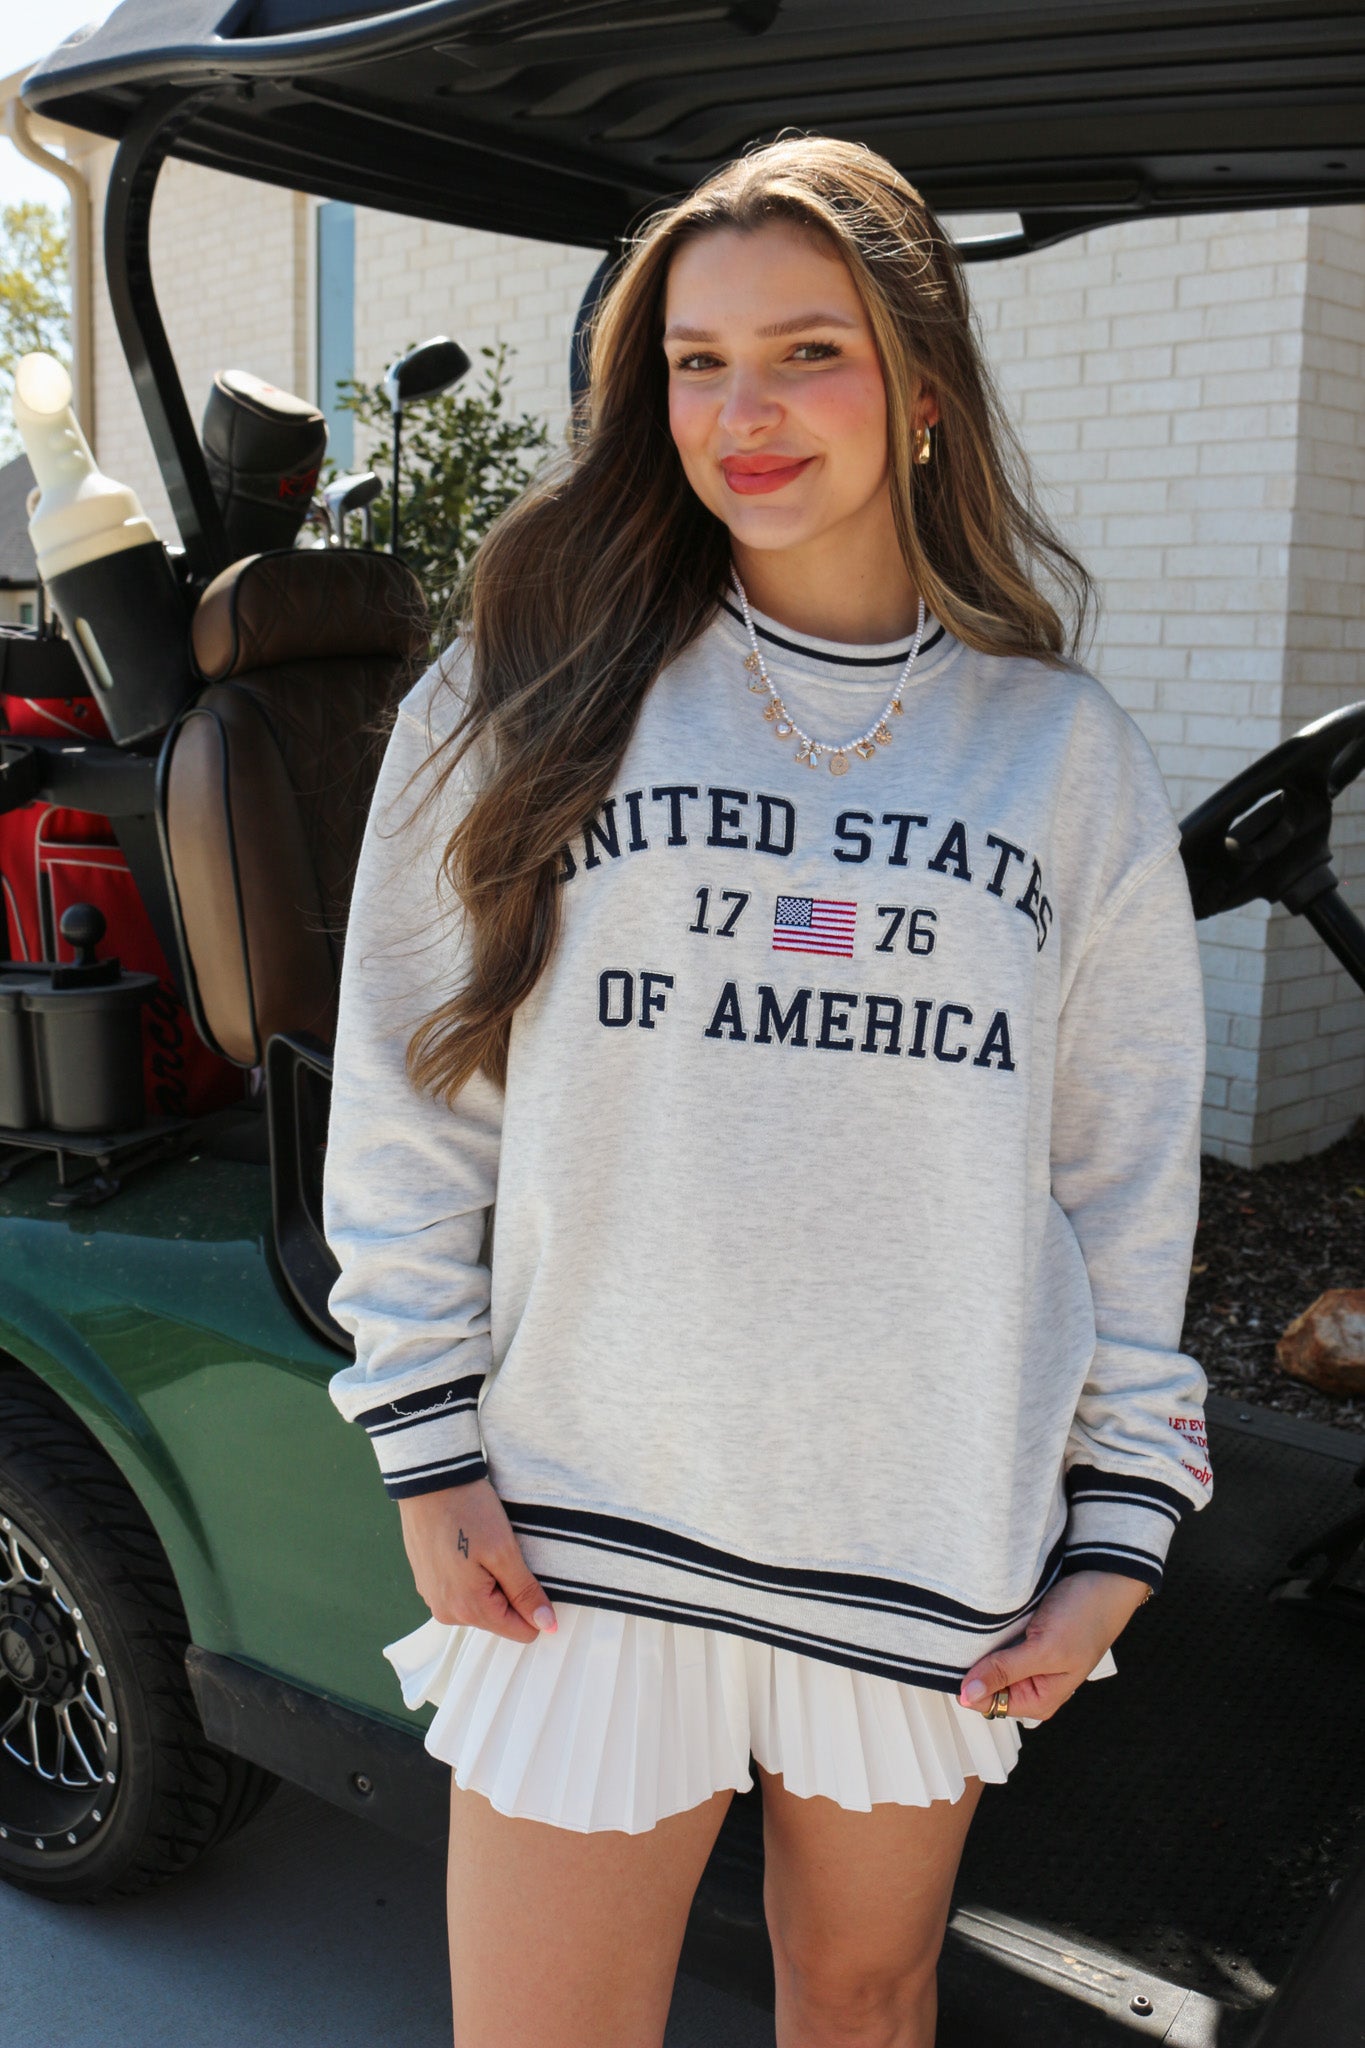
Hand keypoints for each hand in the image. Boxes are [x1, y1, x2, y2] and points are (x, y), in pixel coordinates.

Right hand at [396, 1476, 557, 1645]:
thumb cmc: (468, 1510)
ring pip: (481, 1604)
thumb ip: (525, 1592)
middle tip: (503, 1553)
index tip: (528, 1571)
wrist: (429, 1480)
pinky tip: (468, 1545)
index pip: (521, 1631)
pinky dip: (471, 1573)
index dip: (534, 1603)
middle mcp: (447, 1613)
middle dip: (509, 1589)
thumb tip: (547, 1626)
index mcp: (469, 1609)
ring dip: (490, 1580)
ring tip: (483, 1546)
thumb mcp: (505, 1551)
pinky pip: (462, 1591)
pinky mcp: (428, 1583)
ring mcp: (434, 1598)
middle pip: (500, 1618)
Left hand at [956, 1570, 1150, 1721]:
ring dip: (983, 1645)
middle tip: (978, 1638)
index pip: (986, 1702)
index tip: (964, 1657)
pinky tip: (992, 1620)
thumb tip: (968, 1695)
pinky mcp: (1024, 1638)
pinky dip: (991, 1631)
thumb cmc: (1085, 1617)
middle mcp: (1031, 1684)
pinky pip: (997, 1640)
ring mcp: (1027, 1660)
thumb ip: (1006, 1672)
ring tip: (987, 1626)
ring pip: (989, 1659)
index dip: (971, 1682)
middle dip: (977, 1662)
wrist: (1102, 1579)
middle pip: (986, 1681)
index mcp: (1038, 1700)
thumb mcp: (1045, 1650)